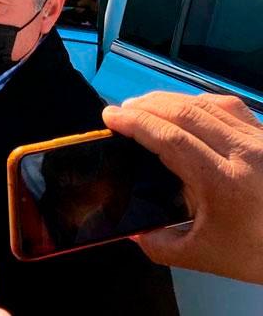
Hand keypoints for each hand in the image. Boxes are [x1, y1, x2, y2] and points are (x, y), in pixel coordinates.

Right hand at [102, 92, 262, 283]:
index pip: (171, 138)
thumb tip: (134, 231)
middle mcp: (245, 152)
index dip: (136, 122)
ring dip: (171, 100)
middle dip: (147, 105)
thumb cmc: (261, 253)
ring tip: (146, 106)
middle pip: (186, 112)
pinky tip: (187, 109)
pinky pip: (230, 107)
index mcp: (224, 182)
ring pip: (208, 104)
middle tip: (122, 110)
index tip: (111, 117)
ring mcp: (262, 140)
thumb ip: (160, 245)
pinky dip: (200, 103)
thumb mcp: (204, 257)